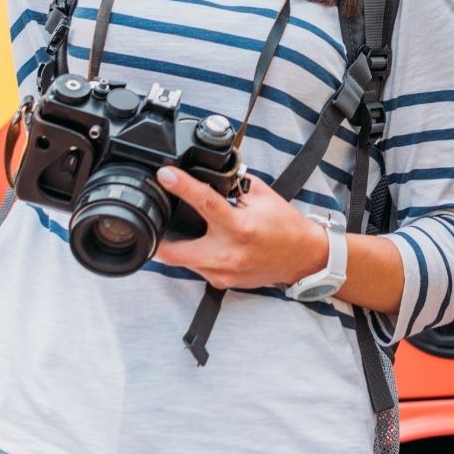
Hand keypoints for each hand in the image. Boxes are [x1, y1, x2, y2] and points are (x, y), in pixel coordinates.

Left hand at [152, 168, 327, 289]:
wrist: (302, 257)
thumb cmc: (284, 226)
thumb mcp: (263, 196)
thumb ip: (236, 183)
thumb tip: (212, 172)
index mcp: (239, 227)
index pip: (204, 202)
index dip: (181, 186)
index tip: (165, 176)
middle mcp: (228, 253)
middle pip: (175, 252)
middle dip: (157, 240)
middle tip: (151, 224)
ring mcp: (224, 272)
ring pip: (183, 262)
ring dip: (176, 248)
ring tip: (178, 232)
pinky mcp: (223, 282)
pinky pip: (197, 269)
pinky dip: (194, 256)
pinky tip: (201, 245)